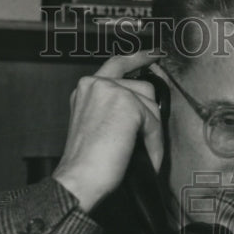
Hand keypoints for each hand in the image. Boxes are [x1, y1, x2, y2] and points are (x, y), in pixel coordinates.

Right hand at [52, 50, 163, 212]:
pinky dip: (154, 144)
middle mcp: (95, 84)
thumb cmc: (86, 164)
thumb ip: (113, 109)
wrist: (79, 179)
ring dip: (152, 132)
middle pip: (142, 86)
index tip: (152, 55)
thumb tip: (144, 110)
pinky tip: (145, 157)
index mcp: (86, 90)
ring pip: (151, 105)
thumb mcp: (96, 126)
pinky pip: (155, 123)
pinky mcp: (128, 104)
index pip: (116, 64)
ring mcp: (111, 91)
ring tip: (140, 153)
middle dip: (150, 113)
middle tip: (149, 133)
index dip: (138, 58)